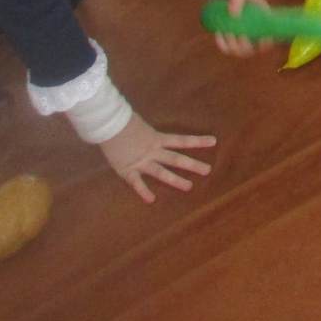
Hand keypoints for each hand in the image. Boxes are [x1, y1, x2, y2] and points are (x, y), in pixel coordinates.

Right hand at [100, 114, 216, 203]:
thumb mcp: (138, 122)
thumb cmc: (122, 120)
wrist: (107, 125)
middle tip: (208, 170)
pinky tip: (151, 200)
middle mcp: (152, 151)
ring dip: (176, 180)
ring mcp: (141, 162)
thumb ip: (144, 130)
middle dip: (192, 165)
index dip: (198, 141)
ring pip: (161, 172)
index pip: (182, 140)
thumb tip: (144, 130)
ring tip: (189, 187)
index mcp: (156, 138)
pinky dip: (143, 191)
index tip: (213, 142)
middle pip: (176, 158)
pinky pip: (137, 183)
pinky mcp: (127, 170)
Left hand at [203, 0, 272, 56]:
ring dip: (232, 47)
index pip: (270, 34)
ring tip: (223, 34)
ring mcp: (242, 33)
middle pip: (254, 47)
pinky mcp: (231, 35)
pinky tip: (218, 35)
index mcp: (263, 15)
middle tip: (234, 35)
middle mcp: (255, 27)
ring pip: (241, 50)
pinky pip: (229, 48)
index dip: (266, 42)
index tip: (259, 42)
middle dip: (244, 46)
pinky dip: (223, 45)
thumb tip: (234, 15)